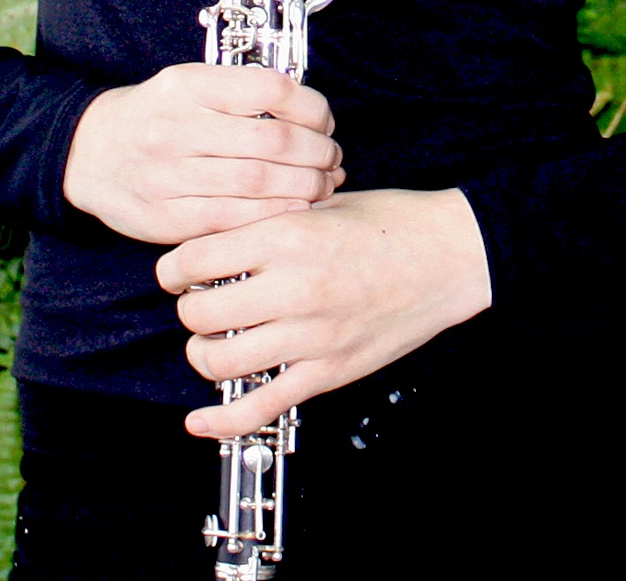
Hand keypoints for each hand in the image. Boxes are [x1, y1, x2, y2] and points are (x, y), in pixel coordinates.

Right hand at [62, 64, 343, 242]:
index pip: (270, 89)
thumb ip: (239, 91)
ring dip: (305, 186)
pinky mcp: (166, 216)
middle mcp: (178, 126)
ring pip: (258, 182)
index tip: (325, 120)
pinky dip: (274, 215)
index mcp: (188, 85)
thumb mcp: (188, 83)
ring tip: (323, 184)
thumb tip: (308, 112)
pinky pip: (234, 220)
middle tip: (332, 158)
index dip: (311, 107)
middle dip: (317, 152)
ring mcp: (169, 174)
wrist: (87, 153)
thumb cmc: (153, 115)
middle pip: (272, 140)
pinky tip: (295, 210)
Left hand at [156, 187, 491, 437]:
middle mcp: (294, 289)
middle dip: (190, 309)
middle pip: (199, 314)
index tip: (175, 270)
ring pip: (220, 362)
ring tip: (212, 339)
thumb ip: (270, 221)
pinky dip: (222, 421)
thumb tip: (220, 238)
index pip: (196, 259)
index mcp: (288, 237)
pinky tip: (201, 420)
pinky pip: (262, 408)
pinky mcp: (328, 372)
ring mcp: (311, 336)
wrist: (450, 254)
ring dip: (204, 353)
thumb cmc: (393, 223)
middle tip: (199, 300)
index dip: (175, 267)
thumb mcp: (323, 204)